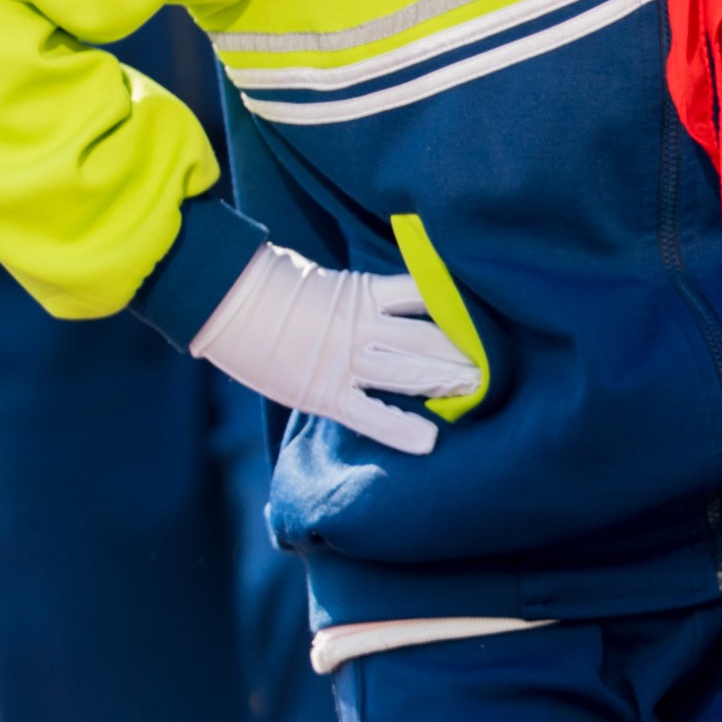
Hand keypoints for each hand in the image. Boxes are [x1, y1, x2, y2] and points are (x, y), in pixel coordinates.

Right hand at [190, 243, 479, 454]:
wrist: (227, 302)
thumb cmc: (272, 288)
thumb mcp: (326, 281)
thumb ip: (361, 297)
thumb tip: (393, 301)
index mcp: (362, 294)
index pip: (423, 295)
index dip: (455, 307)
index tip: (483, 318)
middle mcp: (361, 328)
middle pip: (426, 339)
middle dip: (461, 353)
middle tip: (494, 367)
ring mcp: (345, 361)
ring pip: (407, 372)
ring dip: (444, 383)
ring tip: (475, 391)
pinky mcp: (325, 393)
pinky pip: (369, 414)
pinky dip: (399, 428)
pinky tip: (428, 440)